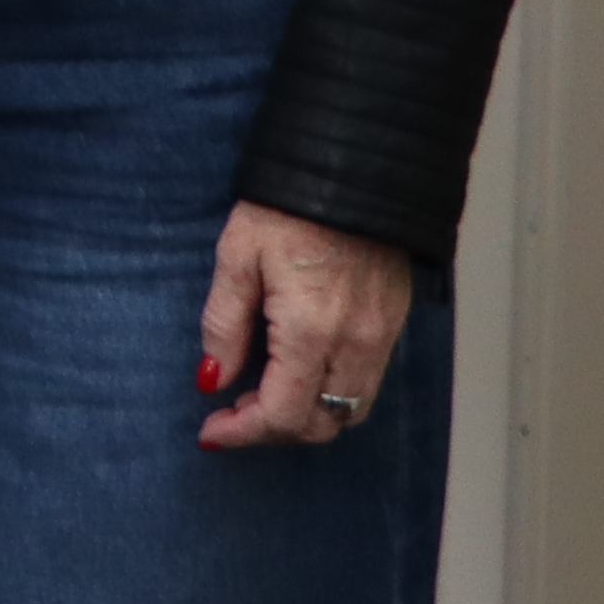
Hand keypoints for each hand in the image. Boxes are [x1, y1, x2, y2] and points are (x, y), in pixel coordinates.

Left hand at [197, 201, 417, 449]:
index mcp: (312, 332)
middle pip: (320, 424)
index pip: (282, 414)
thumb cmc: (286, 208)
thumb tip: (212, 380)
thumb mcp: (236, 259)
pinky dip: (332, 395)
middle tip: (231, 413)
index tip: (209, 432)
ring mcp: (381, 337)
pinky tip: (299, 373)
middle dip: (272, 430)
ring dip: (306, 417)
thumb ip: (224, 326)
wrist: (352, 170)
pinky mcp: (393, 324)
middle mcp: (355, 344)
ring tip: (262, 396)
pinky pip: (368, 384)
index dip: (242, 433)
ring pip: (350, 411)